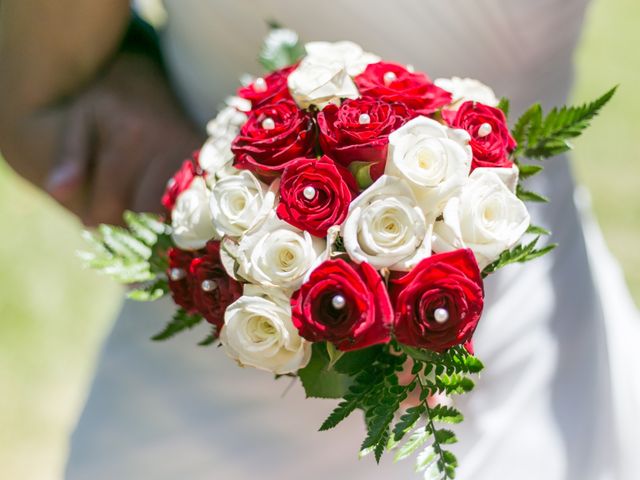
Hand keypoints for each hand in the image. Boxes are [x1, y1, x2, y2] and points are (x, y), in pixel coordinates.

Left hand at [45, 53, 203, 224]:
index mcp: (132, 135)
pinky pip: (192, 207)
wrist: (151, 81)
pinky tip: (158, 210)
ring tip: (133, 215)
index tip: (87, 220)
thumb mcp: (80, 120)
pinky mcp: (210, 167)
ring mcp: (195, 157)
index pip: (111, 201)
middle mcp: (169, 145)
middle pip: (144, 214)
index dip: (95, 219)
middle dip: (125, 226)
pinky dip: (172, 217)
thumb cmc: (108, 103)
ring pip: (170, 216)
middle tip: (113, 220)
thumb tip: (58, 192)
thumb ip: (68, 156)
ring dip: (150, 224)